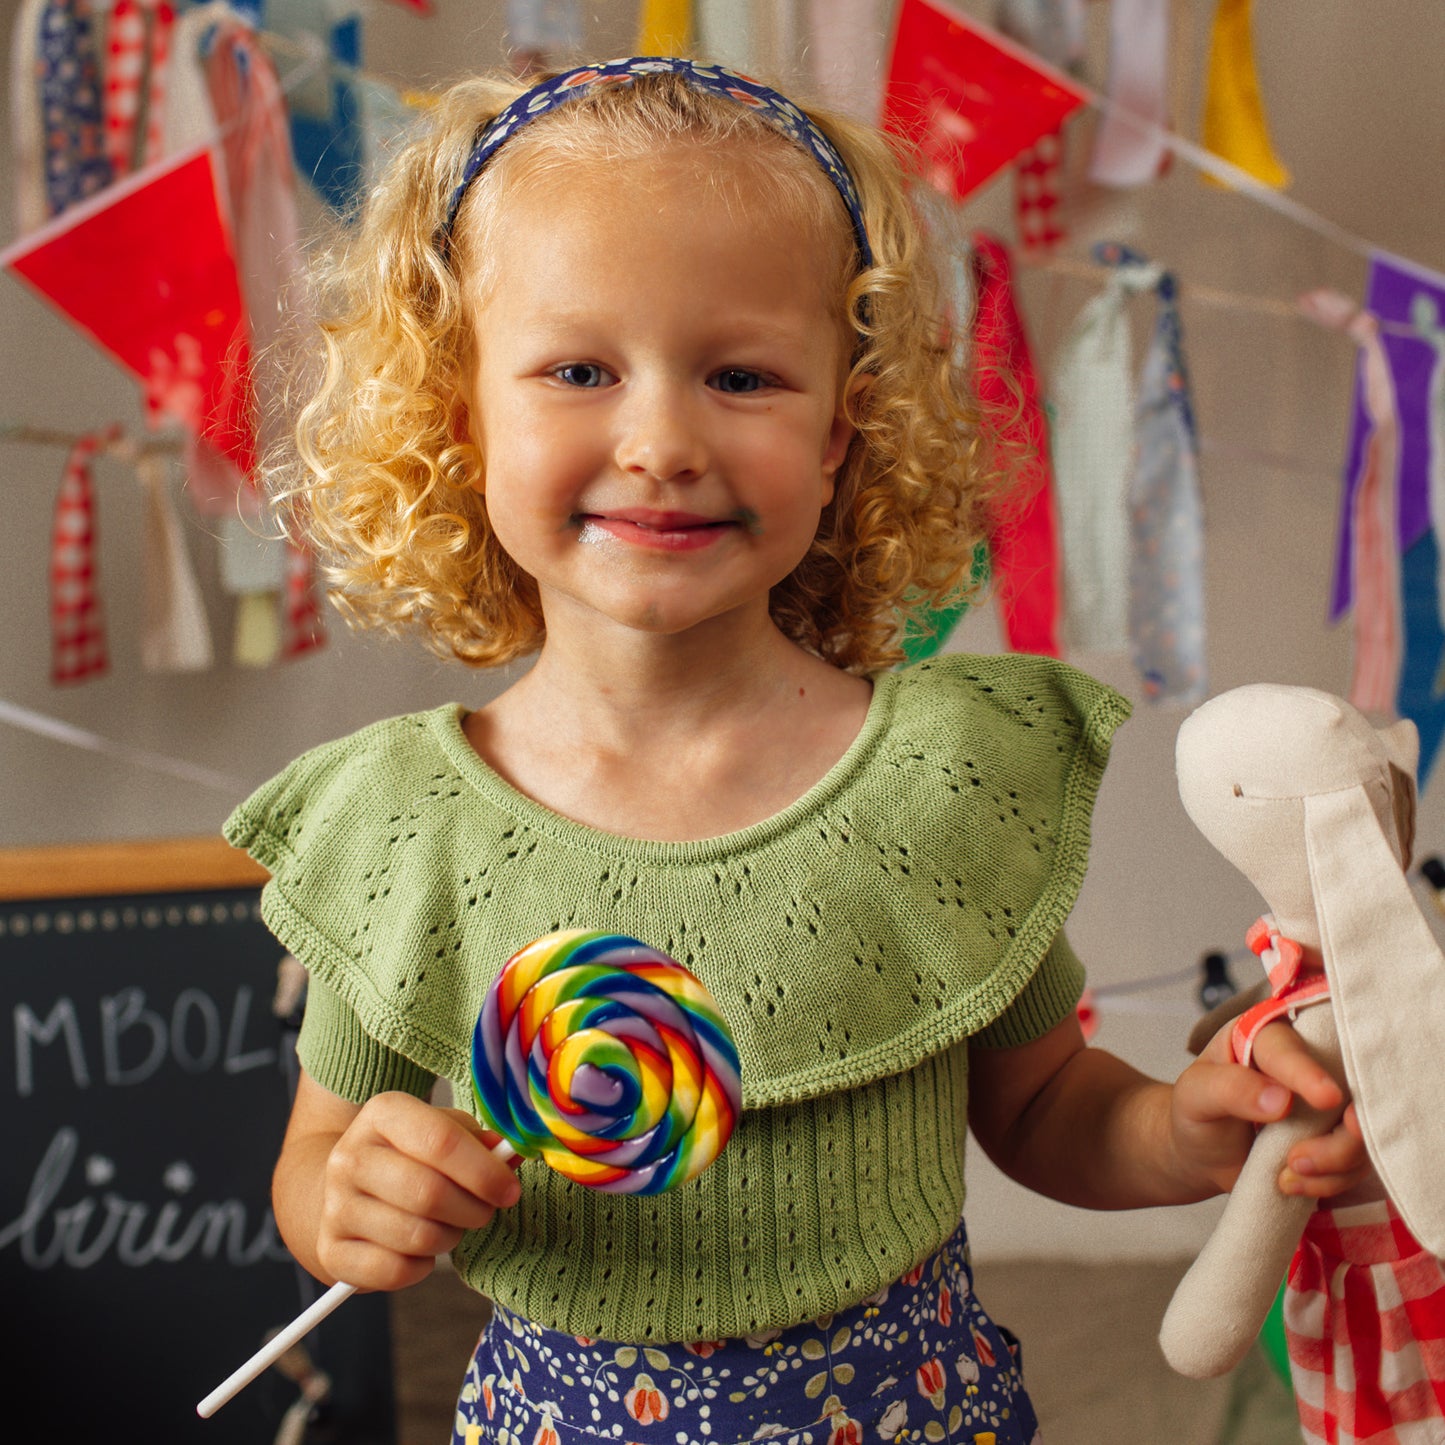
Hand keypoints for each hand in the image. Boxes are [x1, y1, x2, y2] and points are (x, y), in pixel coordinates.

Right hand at [316, 1091, 520, 1291]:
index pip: (441, 1141)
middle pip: (428, 1193)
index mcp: (383, 1113)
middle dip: (472, 1209)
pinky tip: (420, 1249)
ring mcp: (336, 1205)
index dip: (484, 1171)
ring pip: (416, 1236)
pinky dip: (421, 1267)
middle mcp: (350, 1156)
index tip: (509, 1190)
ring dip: (449, 1237)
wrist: (343, 1187)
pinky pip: (395, 1271)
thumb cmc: (410, 1156)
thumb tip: (507, 1155)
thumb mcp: (442, 1130)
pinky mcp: (331, 1251)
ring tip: (450, 1225)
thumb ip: (479, 1141)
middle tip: (484, 1211)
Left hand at [1169, 1018, 1367, 1199]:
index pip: (1290, 1047)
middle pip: (1349, 1089)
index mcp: (1265, 1036)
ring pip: (1360, 1132)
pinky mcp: (1338, 1137)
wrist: (1202, 1154)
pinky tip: (1291, 1181)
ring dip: (1332, 1163)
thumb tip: (1280, 1100)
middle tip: (1299, 1159)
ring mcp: (1330, 1102)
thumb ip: (1229, 1089)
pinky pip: (1359, 1161)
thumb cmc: (1196, 1113)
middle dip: (1337, 1135)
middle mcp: (1307, 1061)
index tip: (1327, 1099)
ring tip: (1286, 1171)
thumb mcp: (1195, 1095)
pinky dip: (1331, 1180)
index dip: (1310, 1072)